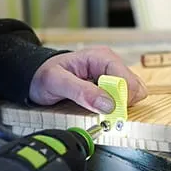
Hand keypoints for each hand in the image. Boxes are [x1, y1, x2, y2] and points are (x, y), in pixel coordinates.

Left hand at [29, 46, 147, 113]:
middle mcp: (111, 64)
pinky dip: (117, 107)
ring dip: (120, 107)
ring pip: (132, 94)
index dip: (121, 98)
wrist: (36, 75)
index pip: (126, 78)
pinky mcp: (111, 86)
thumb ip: (82, 92)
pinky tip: (102, 108)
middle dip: (122, 103)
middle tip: (104, 113)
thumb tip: (108, 104)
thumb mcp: (57, 82)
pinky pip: (124, 98)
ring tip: (100, 110)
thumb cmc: (45, 74)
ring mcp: (112, 75)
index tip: (110, 112)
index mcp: (101, 57)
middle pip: (133, 87)